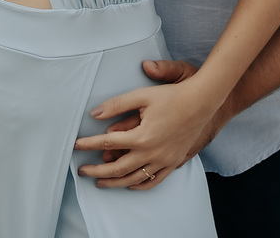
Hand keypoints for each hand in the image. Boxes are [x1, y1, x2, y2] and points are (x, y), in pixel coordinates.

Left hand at [74, 60, 228, 189]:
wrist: (202, 102)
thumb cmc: (172, 95)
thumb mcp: (142, 95)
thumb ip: (116, 104)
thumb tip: (94, 114)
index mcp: (141, 136)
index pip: (107, 143)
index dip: (89, 145)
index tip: (76, 145)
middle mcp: (152, 152)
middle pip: (118, 168)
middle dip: (97, 171)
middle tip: (82, 171)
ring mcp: (164, 160)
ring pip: (134, 178)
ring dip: (115, 182)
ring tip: (100, 182)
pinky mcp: (173, 162)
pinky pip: (154, 180)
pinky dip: (139, 184)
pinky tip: (130, 184)